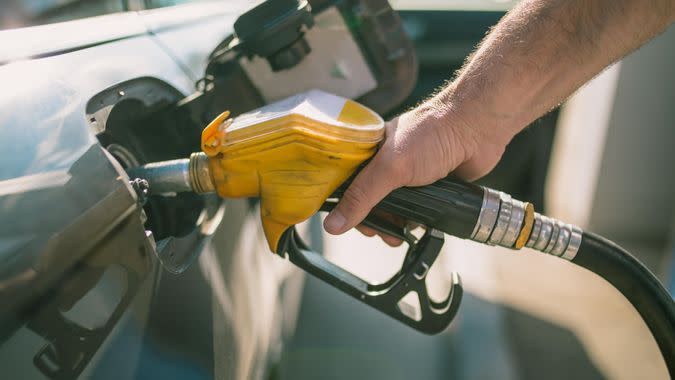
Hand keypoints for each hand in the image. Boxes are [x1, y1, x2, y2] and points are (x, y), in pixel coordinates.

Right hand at [323, 97, 512, 243]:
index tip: (347, 224)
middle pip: (370, 200)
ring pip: (394, 208)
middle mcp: (389, 163)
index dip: (345, 205)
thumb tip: (333, 223)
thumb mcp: (391, 167)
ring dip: (395, 225)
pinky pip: (416, 210)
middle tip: (379, 234)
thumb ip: (362, 197)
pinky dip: (415, 221)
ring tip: (398, 236)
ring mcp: (410, 176)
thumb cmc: (433, 133)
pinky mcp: (431, 186)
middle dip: (373, 221)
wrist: (477, 130)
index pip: (347, 184)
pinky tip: (418, 227)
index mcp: (372, 151)